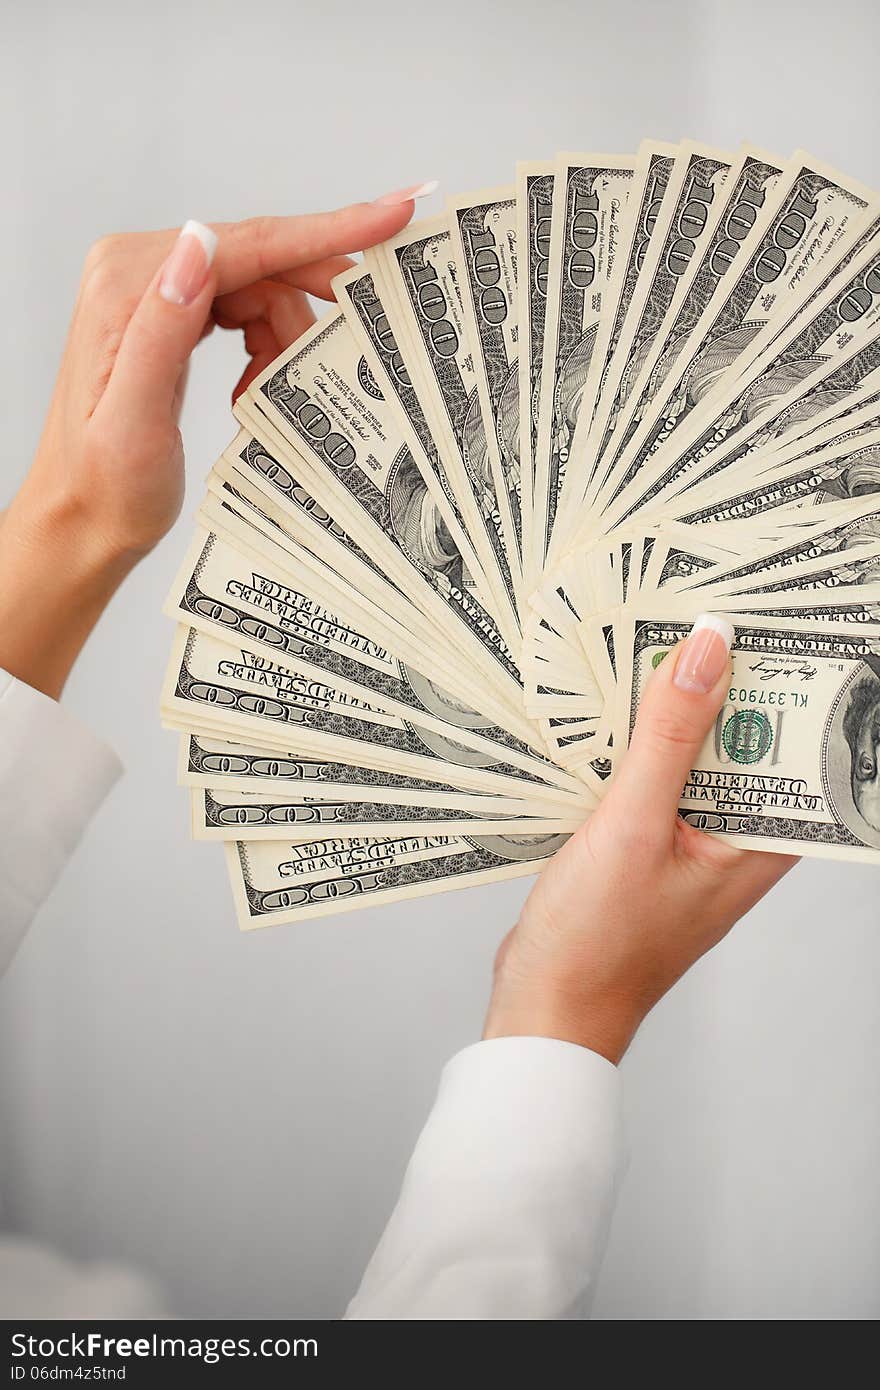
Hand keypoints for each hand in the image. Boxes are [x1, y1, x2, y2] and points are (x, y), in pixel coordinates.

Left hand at [0, 190, 423, 697]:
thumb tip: (200, 243)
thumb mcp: (134, 417)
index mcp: (126, 286)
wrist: (82, 519)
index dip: (324, 233)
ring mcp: (154, 290)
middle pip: (259, 261)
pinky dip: (265, 347)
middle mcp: (136, 271)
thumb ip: (164, 328)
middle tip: (367, 328)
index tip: (392, 214)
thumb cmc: (105, 486)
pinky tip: (254, 389)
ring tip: (266, 397)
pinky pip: (243, 309)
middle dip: (310, 301)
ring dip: (282, 341)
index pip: (243, 245)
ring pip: (259, 288)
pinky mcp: (168, 314)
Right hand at [484, 616, 798, 1062]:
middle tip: (700, 617)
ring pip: (695, 756)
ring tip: (653, 649)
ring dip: (676, 712)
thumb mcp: (633, 826)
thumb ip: (669, 737)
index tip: (772, 624)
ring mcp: (688, 843)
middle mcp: (733, 841)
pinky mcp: (646, 843)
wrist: (543, 1008)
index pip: (798, 749)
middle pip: (746, 744)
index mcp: (758, 845)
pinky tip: (610, 713)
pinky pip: (654, 778)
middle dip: (727, 685)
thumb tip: (708, 651)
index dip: (792, 686)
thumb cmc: (597, 943)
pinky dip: (637, 745)